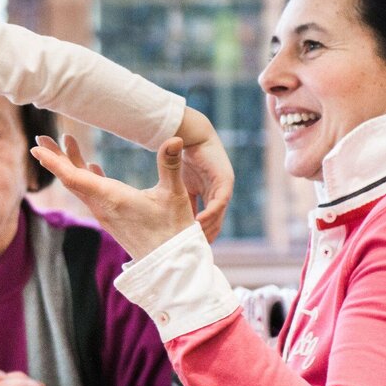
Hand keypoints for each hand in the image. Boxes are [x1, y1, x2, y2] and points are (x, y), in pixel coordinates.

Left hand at [30, 135, 196, 258]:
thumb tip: (177, 138)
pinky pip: (92, 194)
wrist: (171, 265)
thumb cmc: (173, 230)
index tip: (36, 149)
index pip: (73, 178)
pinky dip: (88, 177)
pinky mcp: (112, 219)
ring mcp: (105, 213)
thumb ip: (171, 165)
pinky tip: (92, 166)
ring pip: (81, 185)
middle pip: (71, 179)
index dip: (54, 162)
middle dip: (55, 157)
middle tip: (40, 138)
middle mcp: (102, 206)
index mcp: (111, 198)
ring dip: (72, 163)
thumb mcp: (175, 195)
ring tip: (66, 142)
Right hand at [173, 108, 234, 241]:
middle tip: (195, 250)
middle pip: (215, 220)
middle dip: (205, 235)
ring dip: (208, 228)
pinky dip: (210, 213)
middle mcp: (219, 192)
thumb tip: (160, 213)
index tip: (190, 245)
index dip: (199, 232)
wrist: (191, 135)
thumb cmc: (181, 157)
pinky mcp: (225, 180)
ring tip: (197, 241)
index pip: (206, 218)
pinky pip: (219, 202)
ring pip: (218, 214)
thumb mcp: (177, 184)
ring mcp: (224, 186)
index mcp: (208, 193)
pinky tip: (198, 224)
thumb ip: (176, 198)